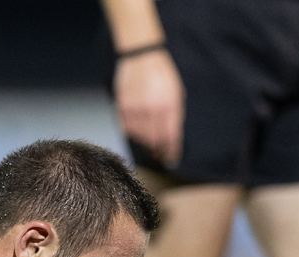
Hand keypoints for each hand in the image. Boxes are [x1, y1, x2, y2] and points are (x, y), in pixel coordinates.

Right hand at [113, 49, 184, 167]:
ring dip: (145, 140)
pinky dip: (132, 131)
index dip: (171, 152)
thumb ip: (174, 115)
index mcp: (169, 106)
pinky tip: (137, 126)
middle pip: (155, 141)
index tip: (171, 160)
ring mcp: (136, 109)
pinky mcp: (122, 106)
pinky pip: (127, 128)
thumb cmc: (161, 73)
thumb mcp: (176, 93)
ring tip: (148, 136)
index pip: (171, 137)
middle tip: (159, 154)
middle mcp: (152, 110)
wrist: (141, 55)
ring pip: (140, 137)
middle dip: (158, 149)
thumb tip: (171, 138)